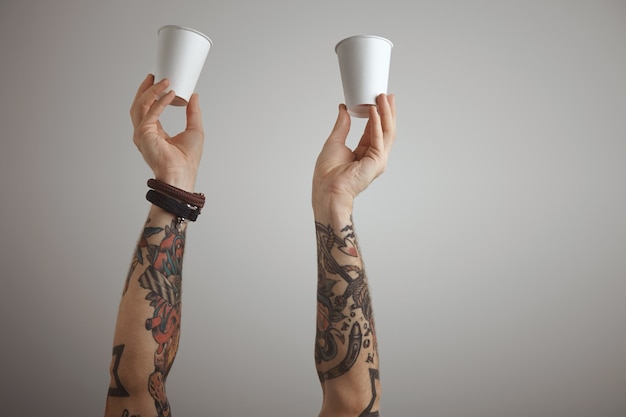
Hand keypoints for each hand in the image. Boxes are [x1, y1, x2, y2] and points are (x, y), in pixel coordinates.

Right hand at [130, 74, 204, 190]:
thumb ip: (193, 112)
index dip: (152, 94)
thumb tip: (194, 96)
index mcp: (154, 132)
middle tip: (155, 75)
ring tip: (164, 80)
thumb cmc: (187, 160)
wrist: (182, 174)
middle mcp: (144, 132)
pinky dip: (159, 102)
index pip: (148, 109)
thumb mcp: (194, 129)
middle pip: (139, 104)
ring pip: (140, 105)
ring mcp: (141, 134)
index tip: (159, 82)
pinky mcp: (144, 134)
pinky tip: (169, 93)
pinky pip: (150, 112)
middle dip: (146, 89)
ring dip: (151, 91)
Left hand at [312, 94, 395, 217]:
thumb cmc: (328, 174)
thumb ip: (342, 125)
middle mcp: (373, 157)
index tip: (378, 99)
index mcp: (364, 154)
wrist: (327, 189)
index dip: (377, 115)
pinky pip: (379, 138)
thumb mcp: (335, 142)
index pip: (374, 131)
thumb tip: (344, 108)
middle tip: (387, 94)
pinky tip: (374, 110)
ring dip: (385, 114)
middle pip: (384, 130)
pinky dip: (377, 123)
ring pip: (386, 132)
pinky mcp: (377, 162)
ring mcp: (377, 160)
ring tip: (383, 98)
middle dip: (387, 111)